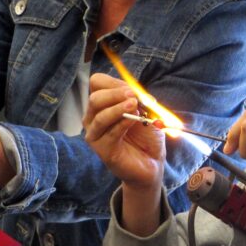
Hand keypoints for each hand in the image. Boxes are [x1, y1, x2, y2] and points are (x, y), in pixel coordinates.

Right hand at [83, 73, 165, 189]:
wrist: (151, 162)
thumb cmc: (146, 135)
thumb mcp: (144, 111)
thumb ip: (136, 99)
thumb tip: (132, 90)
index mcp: (102, 105)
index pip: (97, 83)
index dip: (115, 83)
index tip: (133, 90)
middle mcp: (93, 118)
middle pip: (95, 98)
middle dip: (115, 94)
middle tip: (133, 97)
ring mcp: (95, 135)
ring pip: (99, 115)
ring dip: (118, 108)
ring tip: (134, 106)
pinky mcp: (102, 150)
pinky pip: (109, 133)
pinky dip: (122, 123)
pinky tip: (134, 120)